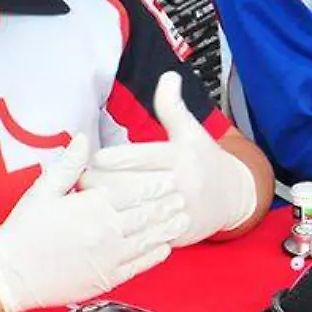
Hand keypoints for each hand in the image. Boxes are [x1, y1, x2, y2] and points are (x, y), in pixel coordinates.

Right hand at [0, 135, 186, 311]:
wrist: (10, 275)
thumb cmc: (23, 230)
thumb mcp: (42, 190)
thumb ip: (68, 164)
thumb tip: (83, 137)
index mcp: (92, 206)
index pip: (132, 191)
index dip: (155, 184)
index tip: (170, 178)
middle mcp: (106, 231)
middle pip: (145, 214)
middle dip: (166, 205)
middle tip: (183, 197)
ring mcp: (109, 257)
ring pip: (147, 240)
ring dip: (166, 229)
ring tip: (182, 220)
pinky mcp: (107, 278)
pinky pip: (138, 266)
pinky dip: (154, 256)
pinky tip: (164, 249)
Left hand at [82, 72, 257, 245]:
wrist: (233, 197)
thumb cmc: (204, 160)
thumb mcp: (191, 131)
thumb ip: (172, 107)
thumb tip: (168, 76)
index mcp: (180, 158)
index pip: (141, 158)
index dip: (114, 159)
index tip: (92, 159)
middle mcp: (180, 185)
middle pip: (131, 187)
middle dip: (102, 185)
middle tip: (78, 181)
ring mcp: (178, 212)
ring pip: (134, 214)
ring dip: (107, 209)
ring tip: (84, 203)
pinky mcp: (176, 235)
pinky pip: (145, 235)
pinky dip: (123, 231)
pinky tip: (105, 226)